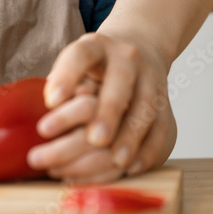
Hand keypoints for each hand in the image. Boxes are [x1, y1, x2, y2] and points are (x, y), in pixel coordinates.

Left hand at [29, 31, 176, 179]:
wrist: (138, 48)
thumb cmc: (95, 66)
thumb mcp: (75, 65)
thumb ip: (63, 85)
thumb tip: (47, 114)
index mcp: (97, 47)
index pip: (81, 55)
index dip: (67, 76)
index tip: (51, 101)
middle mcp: (126, 58)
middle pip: (120, 82)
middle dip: (108, 111)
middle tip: (95, 139)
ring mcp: (150, 77)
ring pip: (146, 106)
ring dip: (131, 136)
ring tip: (117, 160)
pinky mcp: (165, 100)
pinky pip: (161, 126)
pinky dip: (149, 148)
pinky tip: (134, 166)